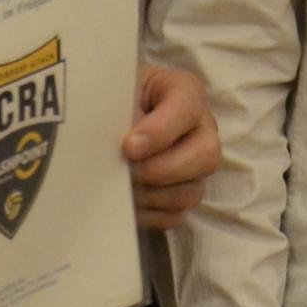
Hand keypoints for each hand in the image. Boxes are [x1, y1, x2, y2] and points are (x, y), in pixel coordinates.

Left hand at [126, 63, 220, 232]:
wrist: (99, 120)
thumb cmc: (110, 97)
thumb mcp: (114, 91)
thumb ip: (120, 110)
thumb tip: (123, 149)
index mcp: (185, 92)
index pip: (188, 108)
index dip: (161, 131)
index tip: (128, 146)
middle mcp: (201, 129)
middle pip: (207, 156)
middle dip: (162, 170)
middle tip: (127, 171)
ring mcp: (196, 165)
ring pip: (192, 191)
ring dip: (152, 195)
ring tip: (122, 187)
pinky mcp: (182, 193)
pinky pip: (176, 215)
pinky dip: (149, 214)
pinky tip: (126, 203)